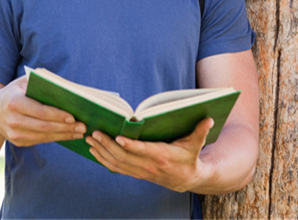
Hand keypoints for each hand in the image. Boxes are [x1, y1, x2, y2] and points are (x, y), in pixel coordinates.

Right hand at [0, 75, 86, 146]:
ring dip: (64, 135)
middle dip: (65, 127)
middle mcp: (13, 119)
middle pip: (44, 126)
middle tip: (83, 126)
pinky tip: (68, 135)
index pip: (39, 111)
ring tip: (79, 132)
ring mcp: (15, 133)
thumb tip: (63, 86)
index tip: (73, 116)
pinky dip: (56, 138)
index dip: (57, 115)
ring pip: (44, 136)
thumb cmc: (13, 93)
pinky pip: (40, 140)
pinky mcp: (18, 142)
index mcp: (14, 102)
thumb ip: (38, 81)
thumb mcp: (21, 83)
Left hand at [86, 117, 214, 191]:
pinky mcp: (137, 174)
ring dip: (101, 151)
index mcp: (162, 156)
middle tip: (94, 133)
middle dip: (107, 145)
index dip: (130, 145)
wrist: (188, 179)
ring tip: (89, 139)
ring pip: (117, 164)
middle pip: (124, 157)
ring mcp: (142, 172)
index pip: (143, 151)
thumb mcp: (195, 144)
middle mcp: (149, 166)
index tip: (118, 137)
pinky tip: (94, 151)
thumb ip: (200, 131)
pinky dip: (104, 160)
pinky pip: (117, 169)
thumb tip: (209, 118)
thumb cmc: (189, 157)